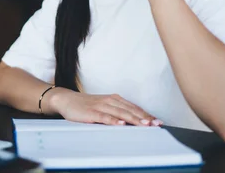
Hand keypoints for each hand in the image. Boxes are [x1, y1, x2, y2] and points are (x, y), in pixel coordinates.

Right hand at [48, 89, 162, 126]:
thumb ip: (117, 112)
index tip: (158, 121)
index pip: (134, 107)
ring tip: (144, 124)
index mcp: (115, 99)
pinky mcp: (92, 112)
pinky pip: (105, 117)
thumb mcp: (104, 106)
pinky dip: (114, 121)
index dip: (146, 114)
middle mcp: (110, 101)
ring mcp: (101, 106)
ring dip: (133, 119)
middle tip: (156, 124)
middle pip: (130, 110)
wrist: (67, 100)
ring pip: (121, 113)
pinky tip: (121, 125)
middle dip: (144, 118)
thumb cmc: (87, 105)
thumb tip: (133, 122)